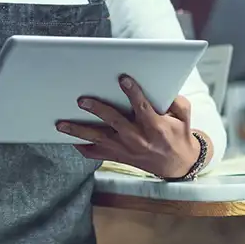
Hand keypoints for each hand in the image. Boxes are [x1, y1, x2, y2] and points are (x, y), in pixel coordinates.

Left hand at [56, 74, 204, 178]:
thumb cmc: (178, 134)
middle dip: (97, 110)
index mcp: (155, 127)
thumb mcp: (184, 117)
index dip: (133, 92)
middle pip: (114, 122)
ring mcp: (125, 149)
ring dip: (78, 132)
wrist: (177, 164)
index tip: (123, 79)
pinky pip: (96, 154)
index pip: (142, 107)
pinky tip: (70, 139)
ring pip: (98, 140)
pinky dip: (82, 148)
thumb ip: (176, 102)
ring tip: (61, 124)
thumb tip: (164, 89)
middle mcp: (138, 139)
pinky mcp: (118, 156)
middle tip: (81, 100)